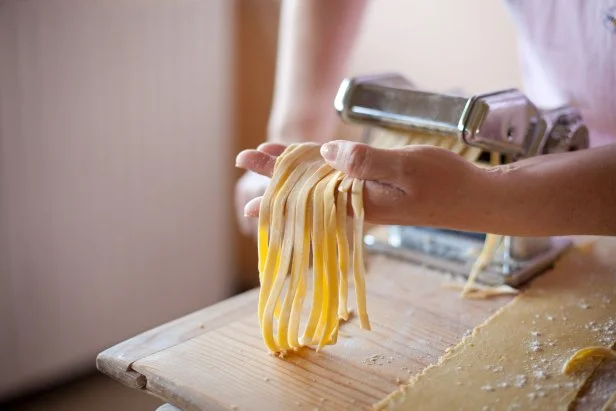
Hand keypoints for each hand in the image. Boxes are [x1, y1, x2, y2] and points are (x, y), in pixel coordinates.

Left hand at [236, 140, 489, 229]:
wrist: (473, 200)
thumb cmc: (446, 183)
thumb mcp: (407, 166)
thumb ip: (366, 162)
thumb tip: (328, 154)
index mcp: (359, 200)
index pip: (306, 185)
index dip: (276, 172)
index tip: (248, 163)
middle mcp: (357, 203)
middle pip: (306, 187)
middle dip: (275, 173)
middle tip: (244, 158)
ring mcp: (367, 199)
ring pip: (321, 184)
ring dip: (295, 170)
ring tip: (270, 160)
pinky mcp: (377, 193)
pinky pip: (339, 182)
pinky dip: (321, 170)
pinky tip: (312, 167)